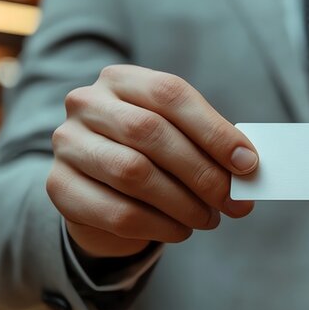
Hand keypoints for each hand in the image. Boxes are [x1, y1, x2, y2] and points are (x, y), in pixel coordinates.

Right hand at [46, 65, 257, 257]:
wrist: (99, 190)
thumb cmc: (152, 156)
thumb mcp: (179, 138)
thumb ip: (209, 146)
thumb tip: (249, 169)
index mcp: (121, 79)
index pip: (170, 94)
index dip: (213, 130)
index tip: (248, 163)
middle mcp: (87, 103)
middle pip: (150, 132)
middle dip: (201, 172)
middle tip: (233, 202)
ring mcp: (68, 144)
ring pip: (132, 173)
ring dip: (182, 203)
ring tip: (209, 219)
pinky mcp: (59, 187)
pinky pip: (116, 212)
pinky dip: (159, 226)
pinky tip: (180, 231)